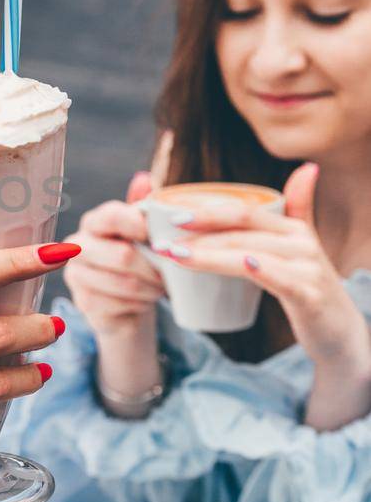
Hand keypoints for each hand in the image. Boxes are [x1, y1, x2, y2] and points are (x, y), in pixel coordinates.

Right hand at [64, 169, 166, 339]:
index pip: (111, 216)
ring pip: (125, 283)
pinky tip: (145, 300)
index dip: (138, 225)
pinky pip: (120, 305)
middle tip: (168, 272)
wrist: (125, 303)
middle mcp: (77, 246)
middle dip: (153, 267)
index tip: (159, 237)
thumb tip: (143, 178)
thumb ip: (143, 208)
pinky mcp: (83, 303)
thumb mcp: (144, 233)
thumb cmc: (138, 261)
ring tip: (160, 286)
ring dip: (151, 288)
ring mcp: (76, 276)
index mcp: (93, 222)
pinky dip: (141, 304)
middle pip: (122, 255)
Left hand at [162, 162, 370, 374]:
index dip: (206, 211)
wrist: (341, 333)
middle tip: (161, 241)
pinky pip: (281, 278)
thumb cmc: (311, 289)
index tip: (170, 216)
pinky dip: (261, 269)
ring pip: (249, 253)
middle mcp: (301, 242)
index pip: (243, 212)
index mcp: (293, 228)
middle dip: (197, 234)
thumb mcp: (303, 248)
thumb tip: (307, 168)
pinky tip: (242, 263)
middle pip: (241, 230)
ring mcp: (307, 267)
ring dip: (208, 254)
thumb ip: (299, 209)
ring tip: (176, 256)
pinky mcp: (310, 295)